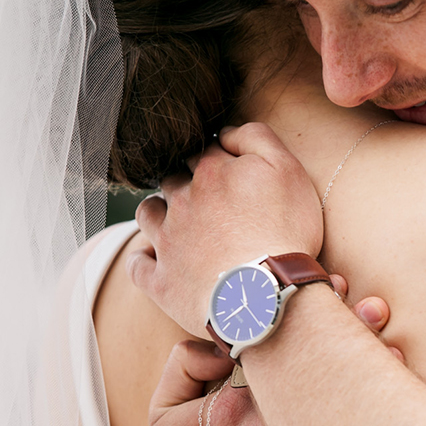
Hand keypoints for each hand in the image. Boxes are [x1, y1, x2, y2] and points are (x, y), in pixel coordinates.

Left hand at [130, 124, 322, 335]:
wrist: (267, 294)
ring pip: (148, 213)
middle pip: (172, 179)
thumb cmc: (285, 232)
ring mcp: (167, 241)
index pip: (204, 152)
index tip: (231, 174)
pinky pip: (138, 265)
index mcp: (210, 173)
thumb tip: (225, 132)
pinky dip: (142, 259)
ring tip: (177, 221)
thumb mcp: (287, 169)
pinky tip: (152, 258)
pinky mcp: (161, 280)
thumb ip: (256, 138)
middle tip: (208, 199)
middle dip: (186, 183)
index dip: (217, 160)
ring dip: (159, 212)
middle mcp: (181, 201)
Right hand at [134, 282, 401, 425]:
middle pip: (310, 377)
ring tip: (397, 356)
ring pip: (332, 422)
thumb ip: (183, 364)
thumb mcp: (161, 417)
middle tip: (376, 309)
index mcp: (229, 406)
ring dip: (369, 386)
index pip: (273, 350)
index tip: (334, 289)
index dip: (305, 318)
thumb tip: (214, 335)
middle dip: (346, 338)